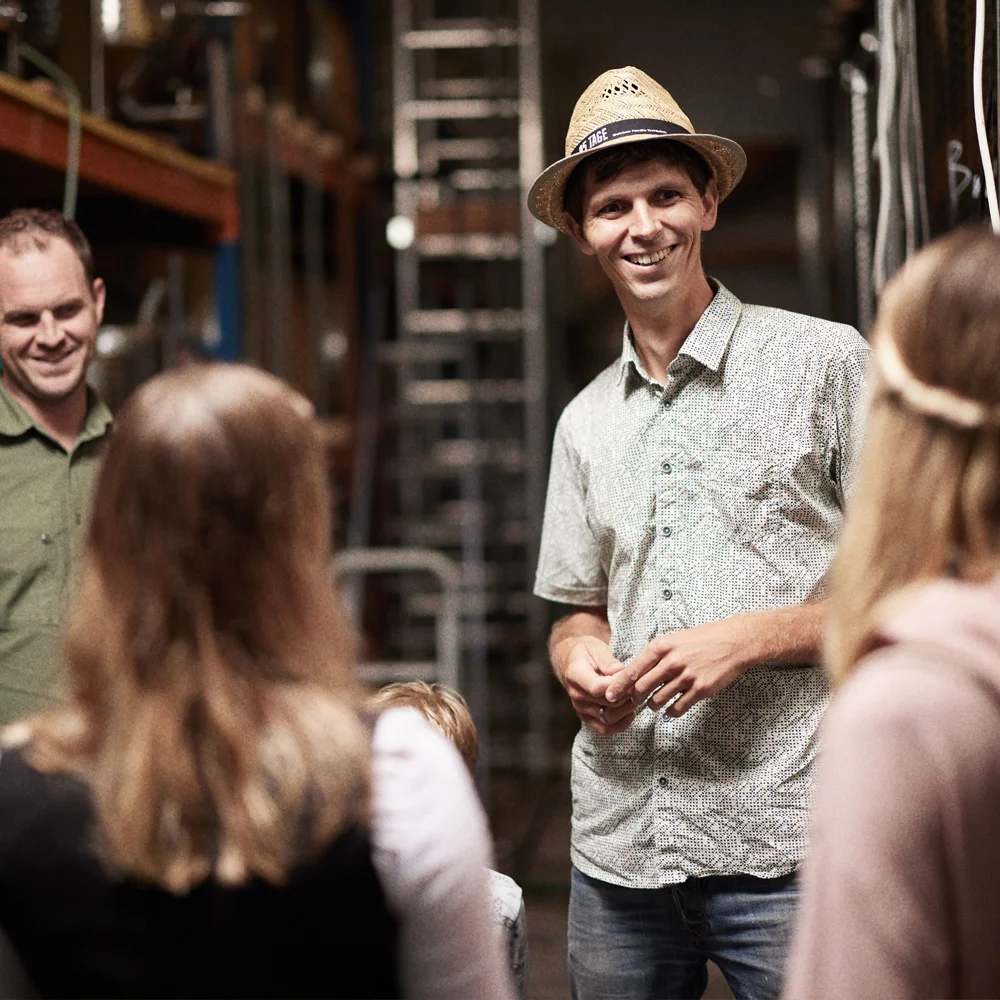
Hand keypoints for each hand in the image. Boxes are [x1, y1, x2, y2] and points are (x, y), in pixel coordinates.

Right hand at [554, 635, 635, 734]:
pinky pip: (605, 729)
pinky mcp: (587, 718)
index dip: (617, 686)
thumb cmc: (586, 652)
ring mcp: (580, 708)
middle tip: (639, 686)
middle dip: (627, 696)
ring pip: (608, 718)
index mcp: (575, 675)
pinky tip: (630, 713)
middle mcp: (576, 695)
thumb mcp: (596, 648)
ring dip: (626, 710)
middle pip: (606, 704)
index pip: (596, 688)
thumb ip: (608, 661)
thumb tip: (620, 673)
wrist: (571, 662)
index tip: (630, 679)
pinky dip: (621, 724)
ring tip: (636, 697)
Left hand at [604, 617, 755, 717]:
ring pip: (657, 700)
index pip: (632, 670)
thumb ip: (654, 656)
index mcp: (661, 646)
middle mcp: (672, 661)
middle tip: (637, 701)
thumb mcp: (673, 640)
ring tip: (656, 703)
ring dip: (653, 705)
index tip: (610, 696)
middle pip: (642, 688)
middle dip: (636, 698)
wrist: (733, 641)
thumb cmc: (701, 640)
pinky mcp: (701, 689)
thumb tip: (634, 674)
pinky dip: (670, 712)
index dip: (619, 686)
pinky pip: (677, 708)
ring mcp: (687, 676)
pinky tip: (671, 708)